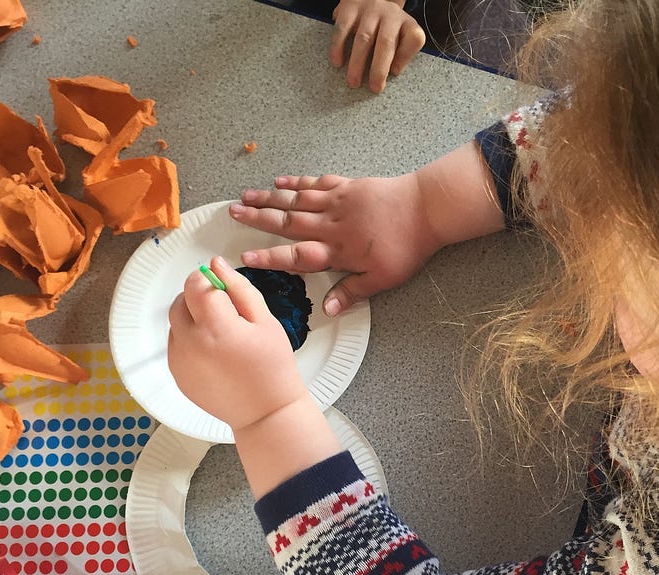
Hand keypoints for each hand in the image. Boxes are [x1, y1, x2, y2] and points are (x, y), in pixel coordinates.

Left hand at [167, 258, 307, 430]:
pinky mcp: (177, 375)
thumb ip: (239, 289)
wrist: (265, 413)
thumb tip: (216, 264)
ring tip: (221, 335)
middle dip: (197, 298)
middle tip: (224, 312)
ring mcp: (180, 361)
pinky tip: (214, 353)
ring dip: (192, 319)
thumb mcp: (265, 321)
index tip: (222, 290)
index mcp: (216, 327)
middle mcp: (191, 343)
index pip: (195, 284)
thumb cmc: (273, 367)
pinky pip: (176, 345)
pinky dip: (189, 340)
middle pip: (179, 302)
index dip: (208, 280)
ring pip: (175, 323)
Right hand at [229, 173, 443, 315]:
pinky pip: (315, 183)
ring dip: (269, 197)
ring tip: (245, 195)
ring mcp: (337, 201)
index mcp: (337, 251)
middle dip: (258, 218)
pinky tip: (280, 180)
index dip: (270, 258)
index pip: (296, 256)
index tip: (245, 258)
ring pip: (296, 199)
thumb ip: (352, 293)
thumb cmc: (406, 246)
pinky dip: (296, 182)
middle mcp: (331, 224)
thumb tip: (327, 311)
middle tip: (232, 213)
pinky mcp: (347, 186)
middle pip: (287, 221)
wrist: (426, 208)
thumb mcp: (382, 279)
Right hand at [330, 0, 426, 92]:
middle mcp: (389, 14)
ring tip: (353, 82)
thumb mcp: (401, 35)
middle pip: (386, 43)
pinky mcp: (349, 8)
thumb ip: (401, 53)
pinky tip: (337, 62)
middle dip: (379, 68)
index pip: (414, 38)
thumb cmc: (385, 26)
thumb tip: (394, 70)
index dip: (405, 57)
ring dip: (357, 63)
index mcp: (406, 23)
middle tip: (374, 88)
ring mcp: (369, 10)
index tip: (395, 73)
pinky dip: (338, 47)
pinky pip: (342, 29)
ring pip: (364, 38)